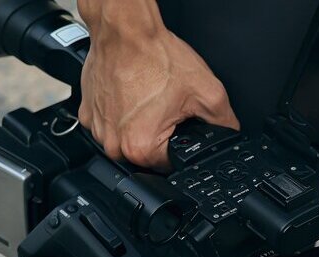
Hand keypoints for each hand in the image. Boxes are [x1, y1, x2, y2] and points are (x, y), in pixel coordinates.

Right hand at [77, 0, 239, 168]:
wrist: (126, 31)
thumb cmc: (157, 57)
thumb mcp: (207, 93)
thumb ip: (224, 123)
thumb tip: (230, 135)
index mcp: (141, 146)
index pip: (170, 165)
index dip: (183, 144)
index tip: (181, 122)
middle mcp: (114, 143)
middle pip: (148, 154)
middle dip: (163, 134)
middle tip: (166, 106)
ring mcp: (98, 128)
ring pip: (128, 139)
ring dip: (141, 123)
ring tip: (150, 97)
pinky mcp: (88, 113)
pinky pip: (111, 123)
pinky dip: (123, 112)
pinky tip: (133, 94)